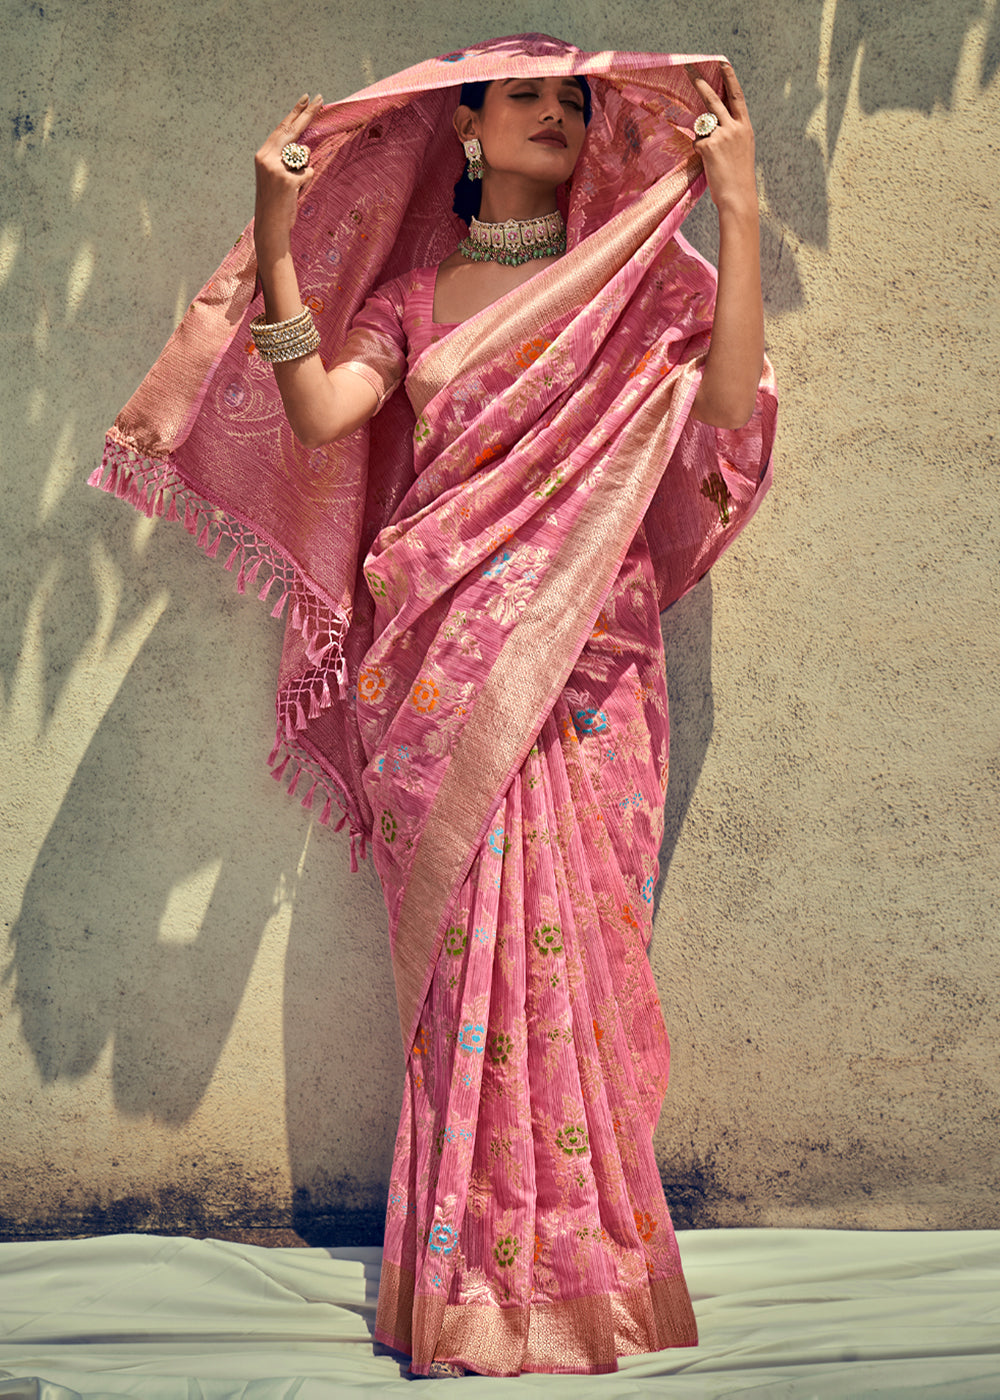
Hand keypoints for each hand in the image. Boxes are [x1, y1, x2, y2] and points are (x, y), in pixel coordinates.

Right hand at [254, 94, 322, 257]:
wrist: (270, 225)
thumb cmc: (277, 202)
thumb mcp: (278, 176)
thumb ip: (287, 160)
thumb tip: (306, 148)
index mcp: (263, 155)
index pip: (282, 129)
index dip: (294, 113)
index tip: (306, 99)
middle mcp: (267, 157)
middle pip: (293, 130)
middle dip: (307, 113)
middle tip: (320, 98)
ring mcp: (277, 168)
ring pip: (304, 157)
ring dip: (303, 171)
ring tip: (293, 187)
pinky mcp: (288, 179)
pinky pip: (308, 173)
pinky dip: (306, 182)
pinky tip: (295, 193)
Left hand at [686, 62, 757, 217]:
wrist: (738, 196)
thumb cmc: (738, 177)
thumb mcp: (741, 149)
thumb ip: (731, 132)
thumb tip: (712, 124)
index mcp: (745, 127)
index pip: (736, 97)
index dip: (729, 79)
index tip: (723, 63)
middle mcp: (734, 127)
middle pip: (714, 101)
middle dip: (701, 84)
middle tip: (690, 69)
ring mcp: (721, 136)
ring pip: (703, 124)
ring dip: (702, 135)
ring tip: (715, 155)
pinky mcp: (708, 146)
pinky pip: (697, 143)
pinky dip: (700, 152)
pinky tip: (709, 164)